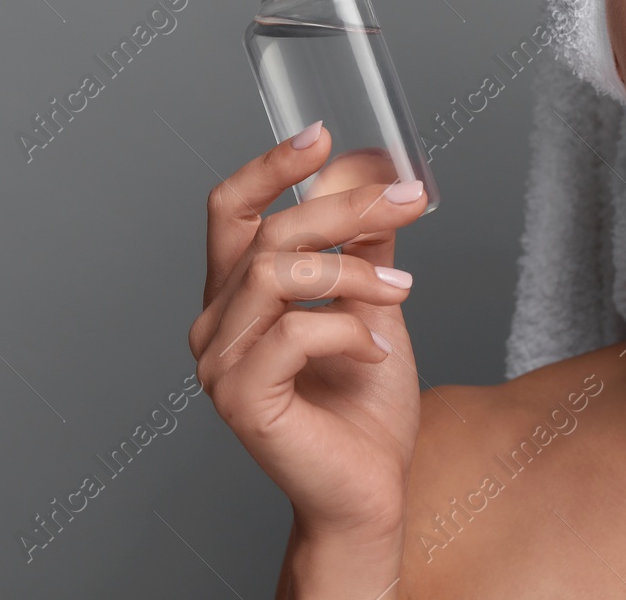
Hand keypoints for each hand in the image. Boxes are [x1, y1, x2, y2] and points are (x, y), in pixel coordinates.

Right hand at [188, 121, 426, 544]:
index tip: (322, 135)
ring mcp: (220, 363)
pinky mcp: (241, 398)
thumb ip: (364, 244)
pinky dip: (347, 329)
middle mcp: (215, 323)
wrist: (369, 491)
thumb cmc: (363, 406)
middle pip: (270, 232)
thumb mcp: (370, 304)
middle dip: (347, 209)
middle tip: (410, 202)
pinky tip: (377, 349)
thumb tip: (376, 174)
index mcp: (236, 294)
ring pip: (279, 273)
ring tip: (401, 295)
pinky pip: (294, 332)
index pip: (232, 210)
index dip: (271, 166)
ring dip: (354, 272)